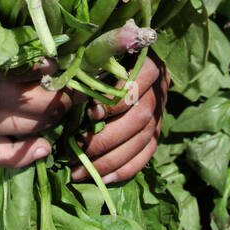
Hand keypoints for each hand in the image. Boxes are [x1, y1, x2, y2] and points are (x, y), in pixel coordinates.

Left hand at [68, 56, 169, 184]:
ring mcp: (160, 114)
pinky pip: (145, 156)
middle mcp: (159, 91)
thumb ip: (93, 63)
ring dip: (110, 160)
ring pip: (141, 141)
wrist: (134, 60)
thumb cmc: (107, 54)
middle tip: (75, 149)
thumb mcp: (102, 50)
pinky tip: (103, 179)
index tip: (91, 113)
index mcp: (148, 65)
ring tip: (80, 170)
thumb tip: (69, 85)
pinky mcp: (157, 133)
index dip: (115, 102)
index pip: (136, 86)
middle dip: (106, 139)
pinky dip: (124, 169)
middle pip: (138, 119)